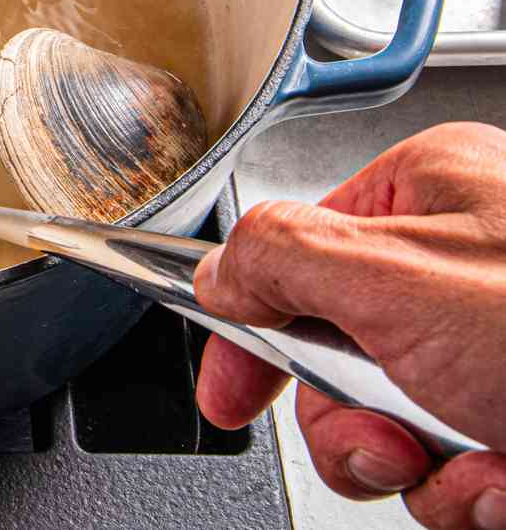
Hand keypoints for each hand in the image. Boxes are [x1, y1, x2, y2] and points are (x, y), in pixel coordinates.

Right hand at [194, 124, 505, 525]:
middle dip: (361, 425)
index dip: (254, 327)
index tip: (229, 395)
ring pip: (409, 434)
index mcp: (431, 197)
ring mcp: (503, 353)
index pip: (302, 253)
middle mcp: (470, 268)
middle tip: (389, 442)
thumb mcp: (400, 277)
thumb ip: (287, 259)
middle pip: (348, 359)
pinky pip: (471, 478)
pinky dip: (486, 499)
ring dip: (433, 476)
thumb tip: (220, 266)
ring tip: (483, 472)